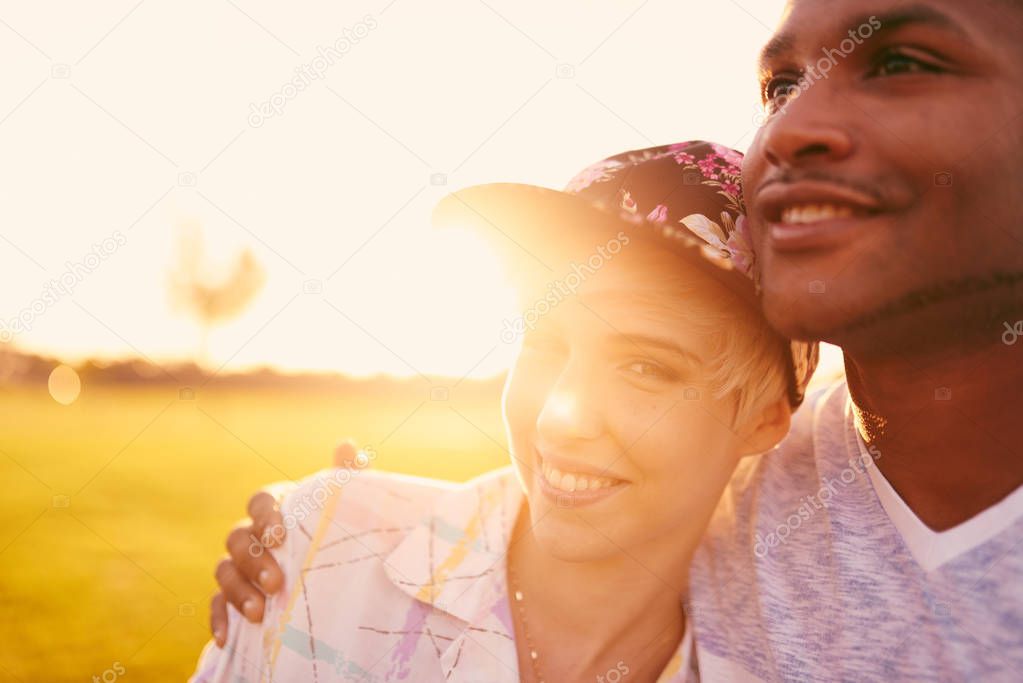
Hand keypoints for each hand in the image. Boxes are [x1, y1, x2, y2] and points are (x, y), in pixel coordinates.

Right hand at [209, 441, 358, 645]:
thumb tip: (347, 445)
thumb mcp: (346, 508)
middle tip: (276, 581)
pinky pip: (216, 605)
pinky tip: (230, 636)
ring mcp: (238, 566)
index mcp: (276, 508)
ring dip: (238, 591)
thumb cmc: (335, 533)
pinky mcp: (232, 597)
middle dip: (254, 560)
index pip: (261, 501)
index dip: (266, 516)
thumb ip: (347, 477)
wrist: (328, 576)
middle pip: (238, 538)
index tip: (280, 535)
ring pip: (224, 571)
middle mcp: (252, 535)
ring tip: (260, 612)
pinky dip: (220, 618)